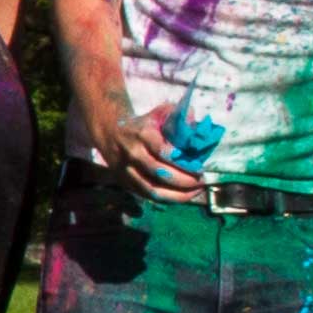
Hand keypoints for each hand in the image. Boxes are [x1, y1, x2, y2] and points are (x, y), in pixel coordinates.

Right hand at [82, 97, 207, 202]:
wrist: (110, 132)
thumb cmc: (143, 123)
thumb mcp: (161, 113)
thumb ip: (181, 118)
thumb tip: (198, 130)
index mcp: (143, 135)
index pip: (164, 152)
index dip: (183, 163)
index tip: (200, 167)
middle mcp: (133, 154)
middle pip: (160, 174)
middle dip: (184, 181)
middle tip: (201, 181)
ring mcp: (127, 171)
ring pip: (153, 190)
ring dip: (177, 195)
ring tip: (195, 192)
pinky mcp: (125, 182)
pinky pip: (148, 196)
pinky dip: (167, 199)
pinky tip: (182, 196)